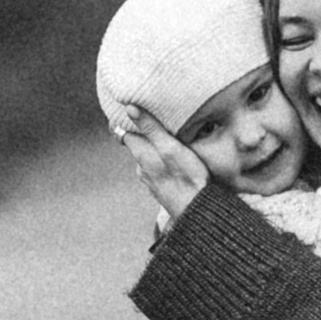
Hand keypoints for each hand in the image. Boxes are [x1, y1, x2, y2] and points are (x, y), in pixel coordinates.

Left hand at [120, 104, 209, 225]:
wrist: (198, 211)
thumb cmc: (187, 177)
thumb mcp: (170, 147)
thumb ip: (150, 128)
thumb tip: (129, 108)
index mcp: (141, 155)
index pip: (123, 133)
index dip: (125, 121)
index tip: (129, 110)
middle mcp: (141, 168)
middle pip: (136, 145)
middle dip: (143, 133)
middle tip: (154, 119)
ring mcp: (151, 181)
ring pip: (148, 158)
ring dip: (154, 149)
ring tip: (168, 138)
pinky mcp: (162, 189)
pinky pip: (157, 170)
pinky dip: (162, 162)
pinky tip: (175, 161)